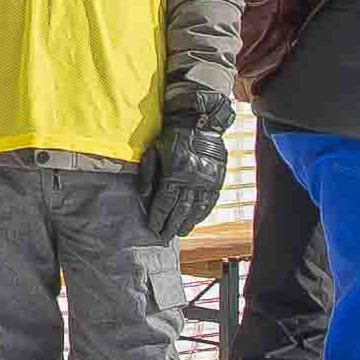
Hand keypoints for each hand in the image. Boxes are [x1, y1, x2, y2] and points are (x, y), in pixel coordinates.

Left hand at [133, 102, 228, 237]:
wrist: (199, 121)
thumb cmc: (172, 136)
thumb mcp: (154, 151)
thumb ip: (147, 174)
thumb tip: (142, 196)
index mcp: (174, 173)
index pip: (164, 203)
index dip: (158, 217)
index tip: (153, 228)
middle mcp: (192, 180)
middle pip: (180, 210)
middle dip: (171, 225)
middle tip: (165, 237)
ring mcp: (206, 181)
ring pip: (196, 209)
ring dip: (187, 223)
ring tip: (180, 232)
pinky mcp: (217, 179)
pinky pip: (210, 201)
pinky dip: (202, 213)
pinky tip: (196, 220)